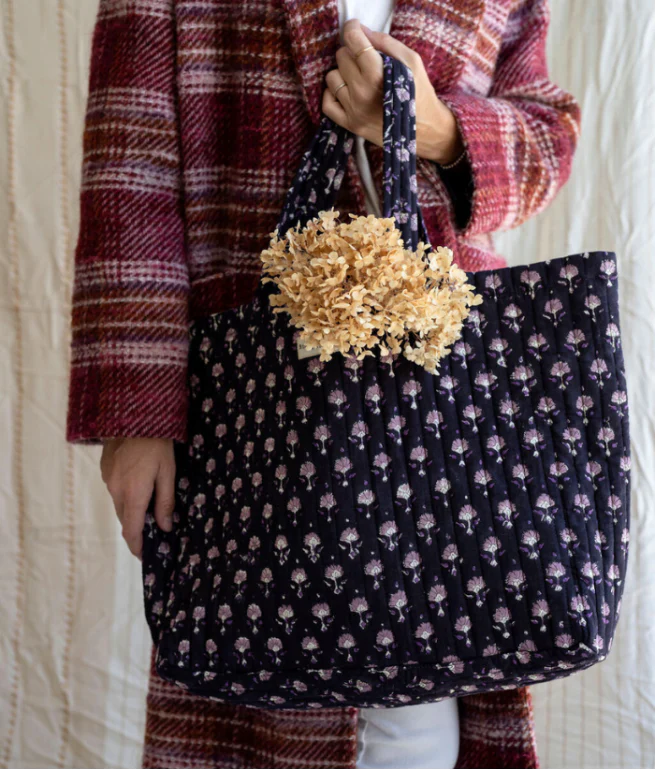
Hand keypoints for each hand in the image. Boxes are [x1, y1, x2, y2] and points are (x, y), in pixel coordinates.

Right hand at [100, 437, 175, 559]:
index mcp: (133, 494)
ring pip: (120, 504)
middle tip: (154, 531)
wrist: (135, 414)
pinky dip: (126, 494)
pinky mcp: (104, 469)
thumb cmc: (157, 443)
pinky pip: (115, 489)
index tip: (146, 556)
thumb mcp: (168, 472)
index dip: (138, 547)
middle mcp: (115, 490)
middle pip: (125, 519)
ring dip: (132, 509)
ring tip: (149, 507)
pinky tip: (139, 484)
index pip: (131, 530)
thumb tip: (165, 527)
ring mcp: (107, 479)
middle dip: (137, 528)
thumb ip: (165, 501)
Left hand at [322, 19, 463, 164]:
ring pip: (332, 77)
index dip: (352, 29)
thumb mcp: (411, 61)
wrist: (425, 130)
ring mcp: (353, 109)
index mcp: (377, 73)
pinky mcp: (350, 124)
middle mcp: (361, 91)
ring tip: (358, 78)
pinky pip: (327, 103)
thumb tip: (362, 31)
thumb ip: (385, 43)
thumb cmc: (420, 92)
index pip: (353, 40)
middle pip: (341, 57)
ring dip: (342, 73)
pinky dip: (332, 94)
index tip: (355, 29)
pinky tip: (345, 91)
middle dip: (352, 54)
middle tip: (365, 60)